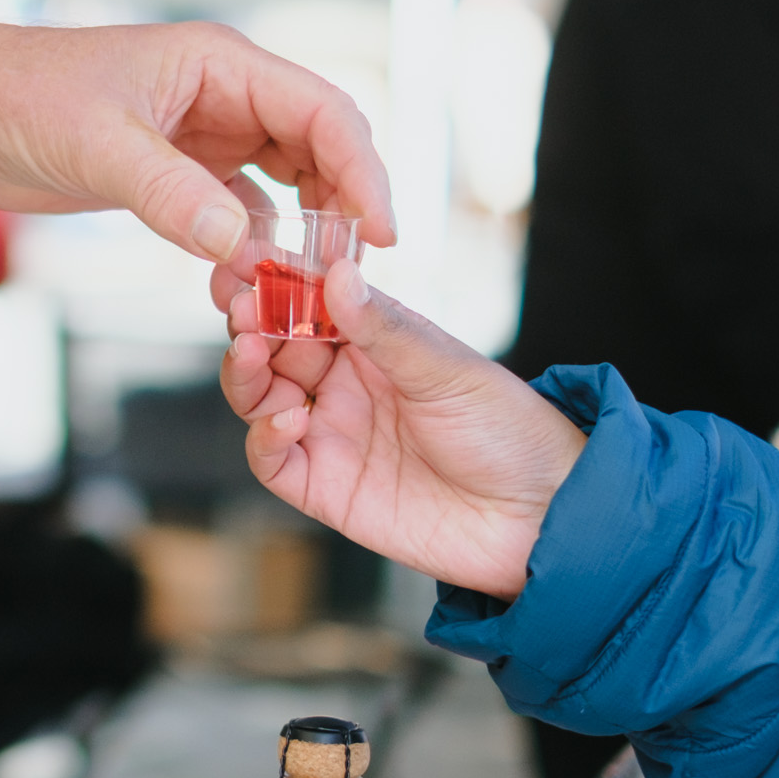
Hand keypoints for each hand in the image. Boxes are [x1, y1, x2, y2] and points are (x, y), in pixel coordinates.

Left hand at [0, 0, 394, 263]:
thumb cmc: (18, 99)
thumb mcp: (99, 146)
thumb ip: (174, 196)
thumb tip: (247, 250)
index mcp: (221, 64)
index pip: (325, 113)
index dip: (365, 172)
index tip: (383, 235)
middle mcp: (225, 96)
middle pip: (320, 150)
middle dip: (342, 212)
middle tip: (347, 280)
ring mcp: (204, 137)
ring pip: (285, 187)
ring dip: (297, 238)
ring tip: (299, 293)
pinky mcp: (176, 175)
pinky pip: (238, 216)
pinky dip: (249, 251)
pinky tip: (243, 288)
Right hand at [218, 259, 586, 599]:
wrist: (537, 517)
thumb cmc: (507, 431)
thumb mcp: (448, 369)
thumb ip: (385, 328)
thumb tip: (337, 274)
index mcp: (374, 342)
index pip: (308, 301)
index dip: (277, 281)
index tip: (252, 260)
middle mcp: (343, 384)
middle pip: (271, 346)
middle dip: (250, 321)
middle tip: (241, 305)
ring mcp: (330, 434)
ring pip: (259, 397)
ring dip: (244, 372)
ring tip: (250, 350)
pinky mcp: (324, 487)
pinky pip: (272, 460)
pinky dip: (265, 435)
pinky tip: (288, 418)